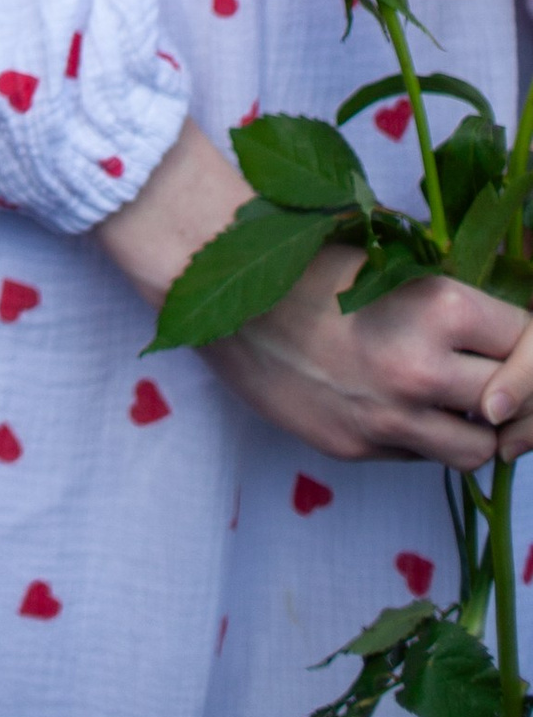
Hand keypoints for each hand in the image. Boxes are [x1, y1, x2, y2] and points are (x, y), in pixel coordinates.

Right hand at [99, 116, 525, 466]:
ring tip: (459, 406)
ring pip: (480, 450)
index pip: (530, 345)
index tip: (520, 349)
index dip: (531, 351)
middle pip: (515, 406)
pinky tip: (401, 408)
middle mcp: (423, 367)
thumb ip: (448, 304)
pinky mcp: (356, 447)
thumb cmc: (303, 257)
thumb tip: (501, 341)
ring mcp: (390, 417)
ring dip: (478, 430)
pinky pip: (421, 459)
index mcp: (440, 306)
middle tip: (505, 390)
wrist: (215, 281)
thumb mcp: (390, 262)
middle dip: (517, 399)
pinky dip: (424, 440)